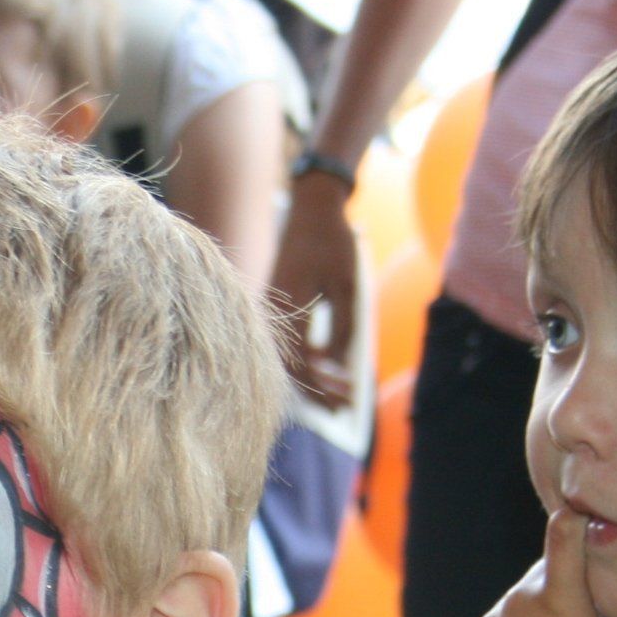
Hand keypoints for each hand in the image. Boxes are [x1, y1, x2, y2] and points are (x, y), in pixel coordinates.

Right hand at [270, 173, 360, 407]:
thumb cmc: (332, 243)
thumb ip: (344, 328)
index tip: (346, 402)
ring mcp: (269, 311)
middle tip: (346, 408)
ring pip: (286, 357)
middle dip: (319, 391)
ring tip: (339, 393)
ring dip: (313, 377)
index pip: (300, 363)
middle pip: (289, 367)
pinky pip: (286, 342)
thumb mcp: (347, 286)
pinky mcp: (274, 307)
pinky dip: (306, 358)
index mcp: (287, 309)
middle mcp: (270, 314)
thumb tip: (339, 369)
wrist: (312, 208)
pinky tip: (326, 367)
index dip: (323, 387)